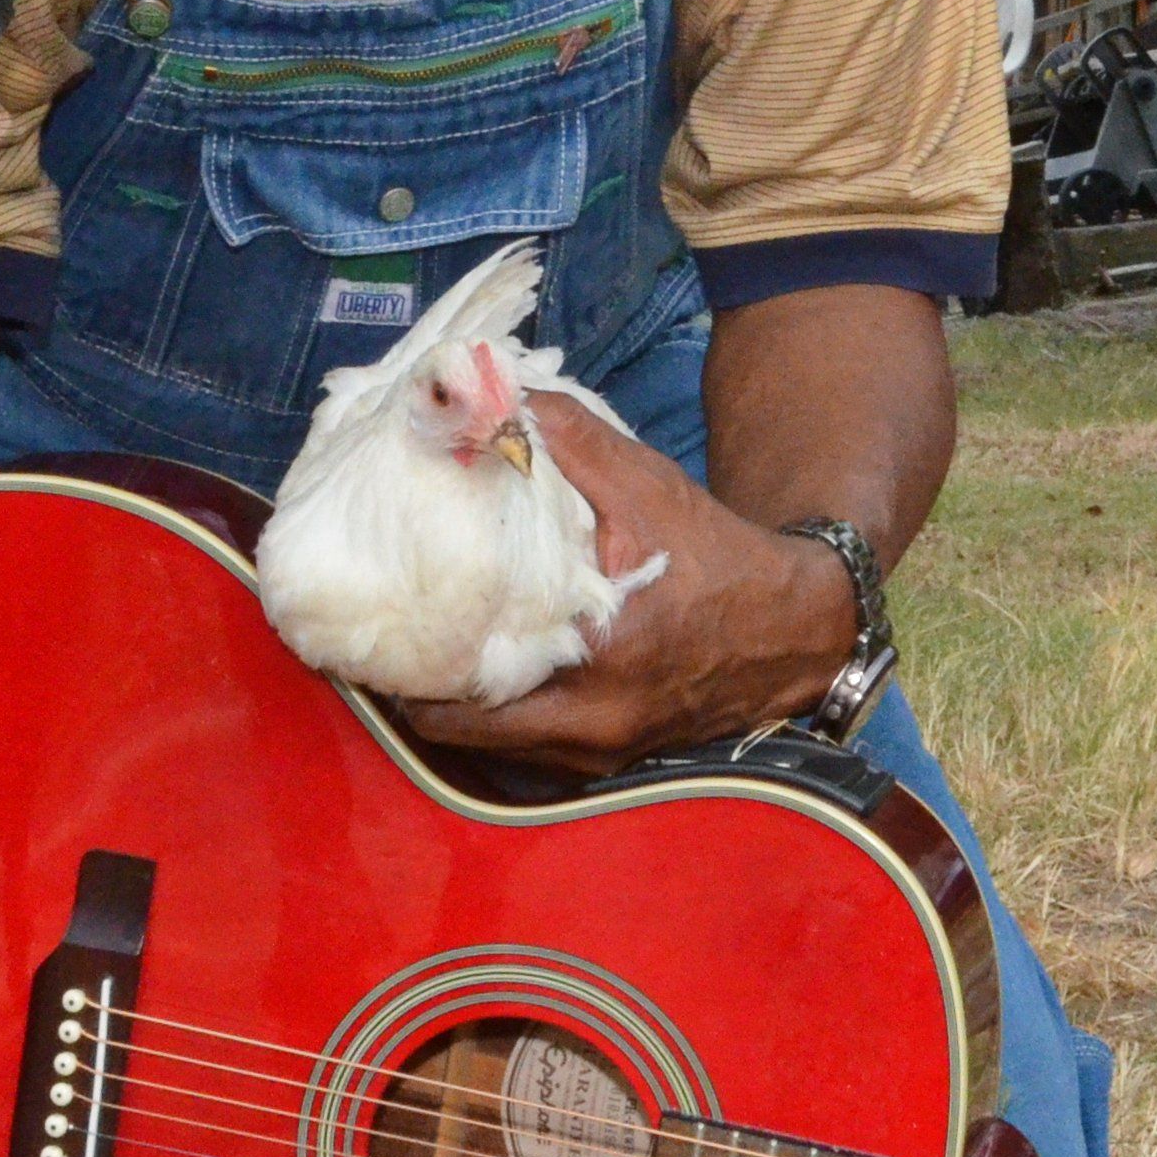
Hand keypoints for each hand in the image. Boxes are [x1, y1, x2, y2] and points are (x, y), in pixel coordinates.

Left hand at [392, 397, 862, 771]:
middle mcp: (590, 725)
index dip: (401, 667)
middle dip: (414, 693)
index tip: (361, 631)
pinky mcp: (610, 758)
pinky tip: (475, 672)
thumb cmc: (718, 556)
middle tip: (377, 646)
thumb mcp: (648, 487)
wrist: (794, 627)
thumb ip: (570, 440)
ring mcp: (599, 752)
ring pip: (493, 747)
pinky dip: (497, 716)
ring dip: (453, 708)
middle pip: (461, 732)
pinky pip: (528, 748)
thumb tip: (490, 397)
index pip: (463, 694)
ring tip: (411, 657)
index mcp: (595, 660)